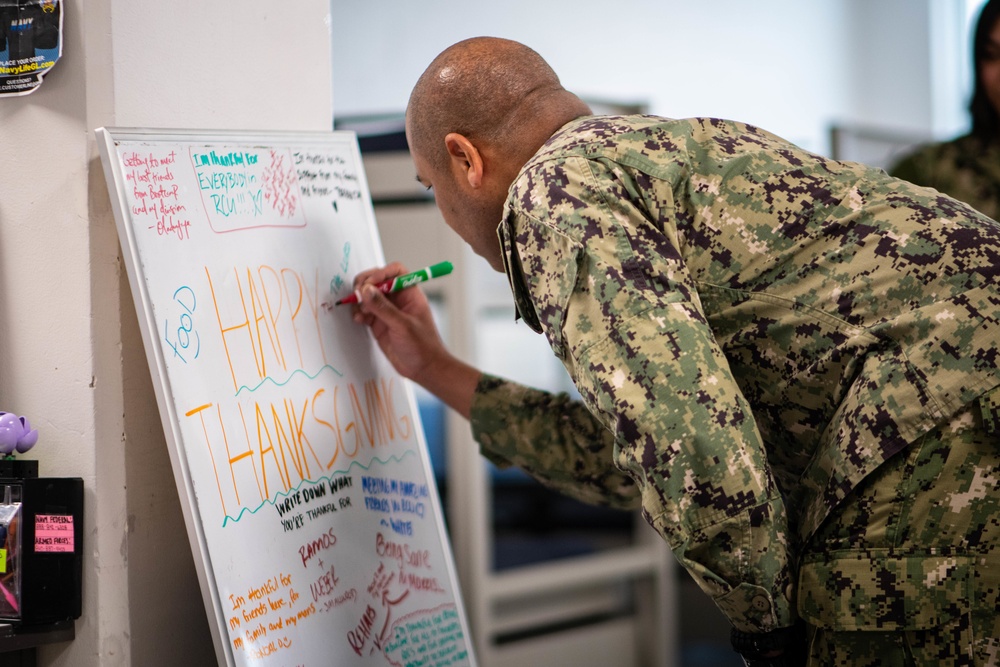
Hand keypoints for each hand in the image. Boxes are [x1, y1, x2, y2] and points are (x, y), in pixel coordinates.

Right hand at [351, 263, 480, 417]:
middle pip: (378, 281)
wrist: (424, 369)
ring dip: (360, 300)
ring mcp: (388, 311)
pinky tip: (359, 320)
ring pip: (368, 296)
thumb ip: (383, 307)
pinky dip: (358, 313)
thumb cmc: (423, 346)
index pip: (395, 272)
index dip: (380, 273)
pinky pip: (365, 311)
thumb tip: (366, 290)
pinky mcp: (379, 324)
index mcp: (411, 293)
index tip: (369, 284)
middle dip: (365, 285)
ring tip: (360, 312)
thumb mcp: (403, 325)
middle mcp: (398, 299)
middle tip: (357, 294)